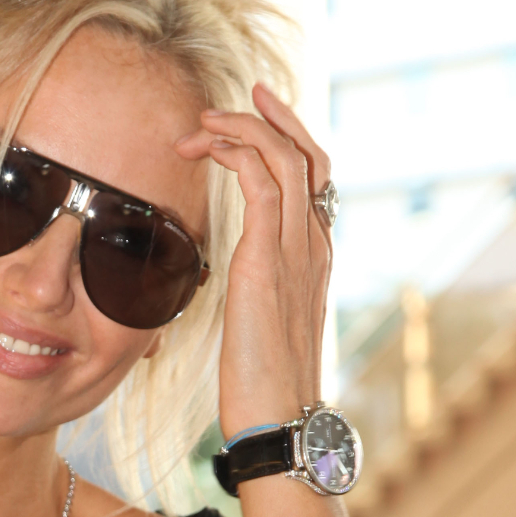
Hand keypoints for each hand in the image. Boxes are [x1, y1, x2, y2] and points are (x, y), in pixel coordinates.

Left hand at [176, 82, 333, 439]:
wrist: (279, 416)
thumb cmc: (264, 382)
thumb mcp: (262, 322)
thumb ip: (259, 287)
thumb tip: (238, 278)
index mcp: (315, 255)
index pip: (312, 177)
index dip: (286, 137)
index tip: (252, 115)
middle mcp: (314, 244)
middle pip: (307, 153)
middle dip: (269, 116)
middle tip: (228, 101)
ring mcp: (296, 250)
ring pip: (283, 158)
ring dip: (239, 129)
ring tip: (200, 125)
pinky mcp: (267, 261)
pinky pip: (261, 183)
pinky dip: (235, 153)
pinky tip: (206, 150)